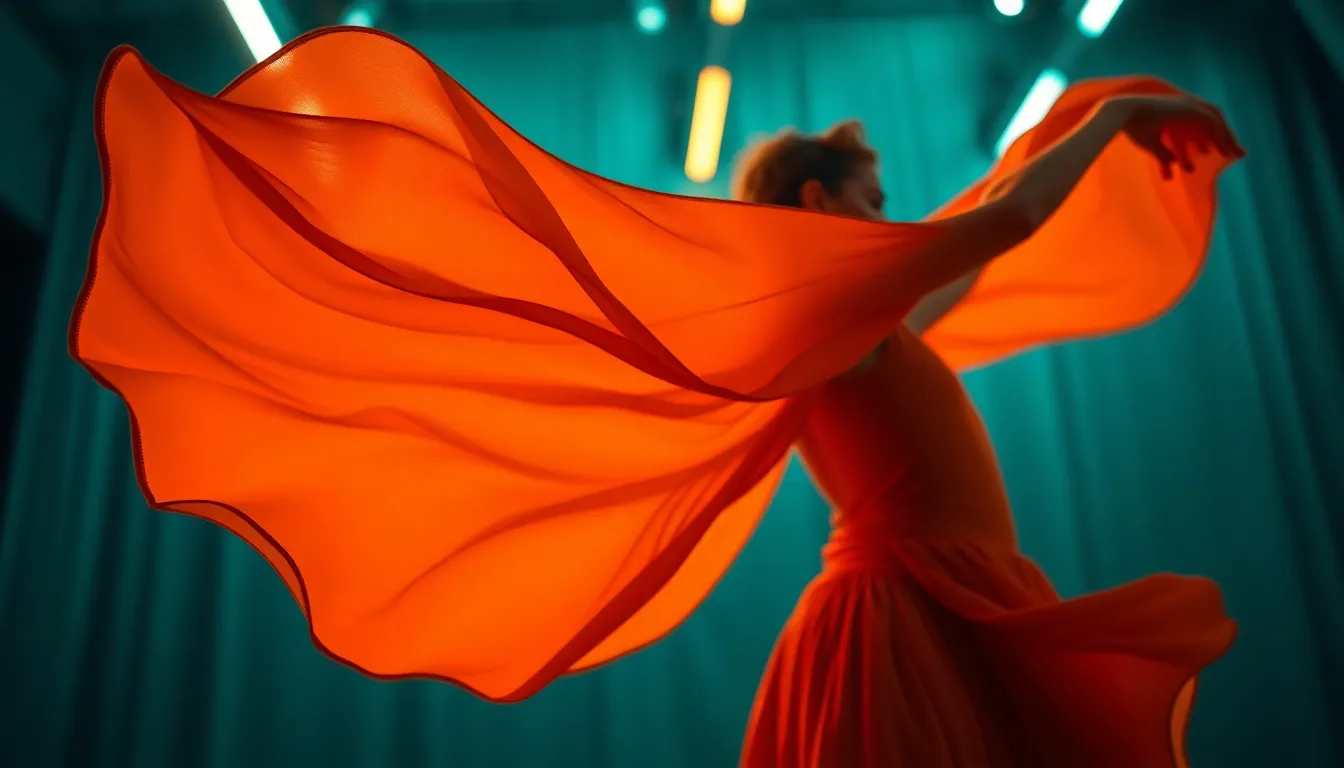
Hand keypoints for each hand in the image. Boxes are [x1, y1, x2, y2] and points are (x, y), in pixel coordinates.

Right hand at [1108, 94, 1245, 178]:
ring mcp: (1189, 104)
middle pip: (1213, 121)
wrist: (1122, 113)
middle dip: (1224, 138)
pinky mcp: (1190, 107)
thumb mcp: (1153, 145)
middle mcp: (1186, 106)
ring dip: (1225, 138)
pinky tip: (1222, 149)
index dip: (1211, 137)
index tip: (1216, 153)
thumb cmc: (1133, 128)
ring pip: (1216, 121)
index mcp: (1177, 112)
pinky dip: (1219, 135)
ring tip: (1231, 155)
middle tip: (1235, 155)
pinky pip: (1212, 122)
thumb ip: (1164, 155)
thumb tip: (1173, 167)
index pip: (1201, 124)